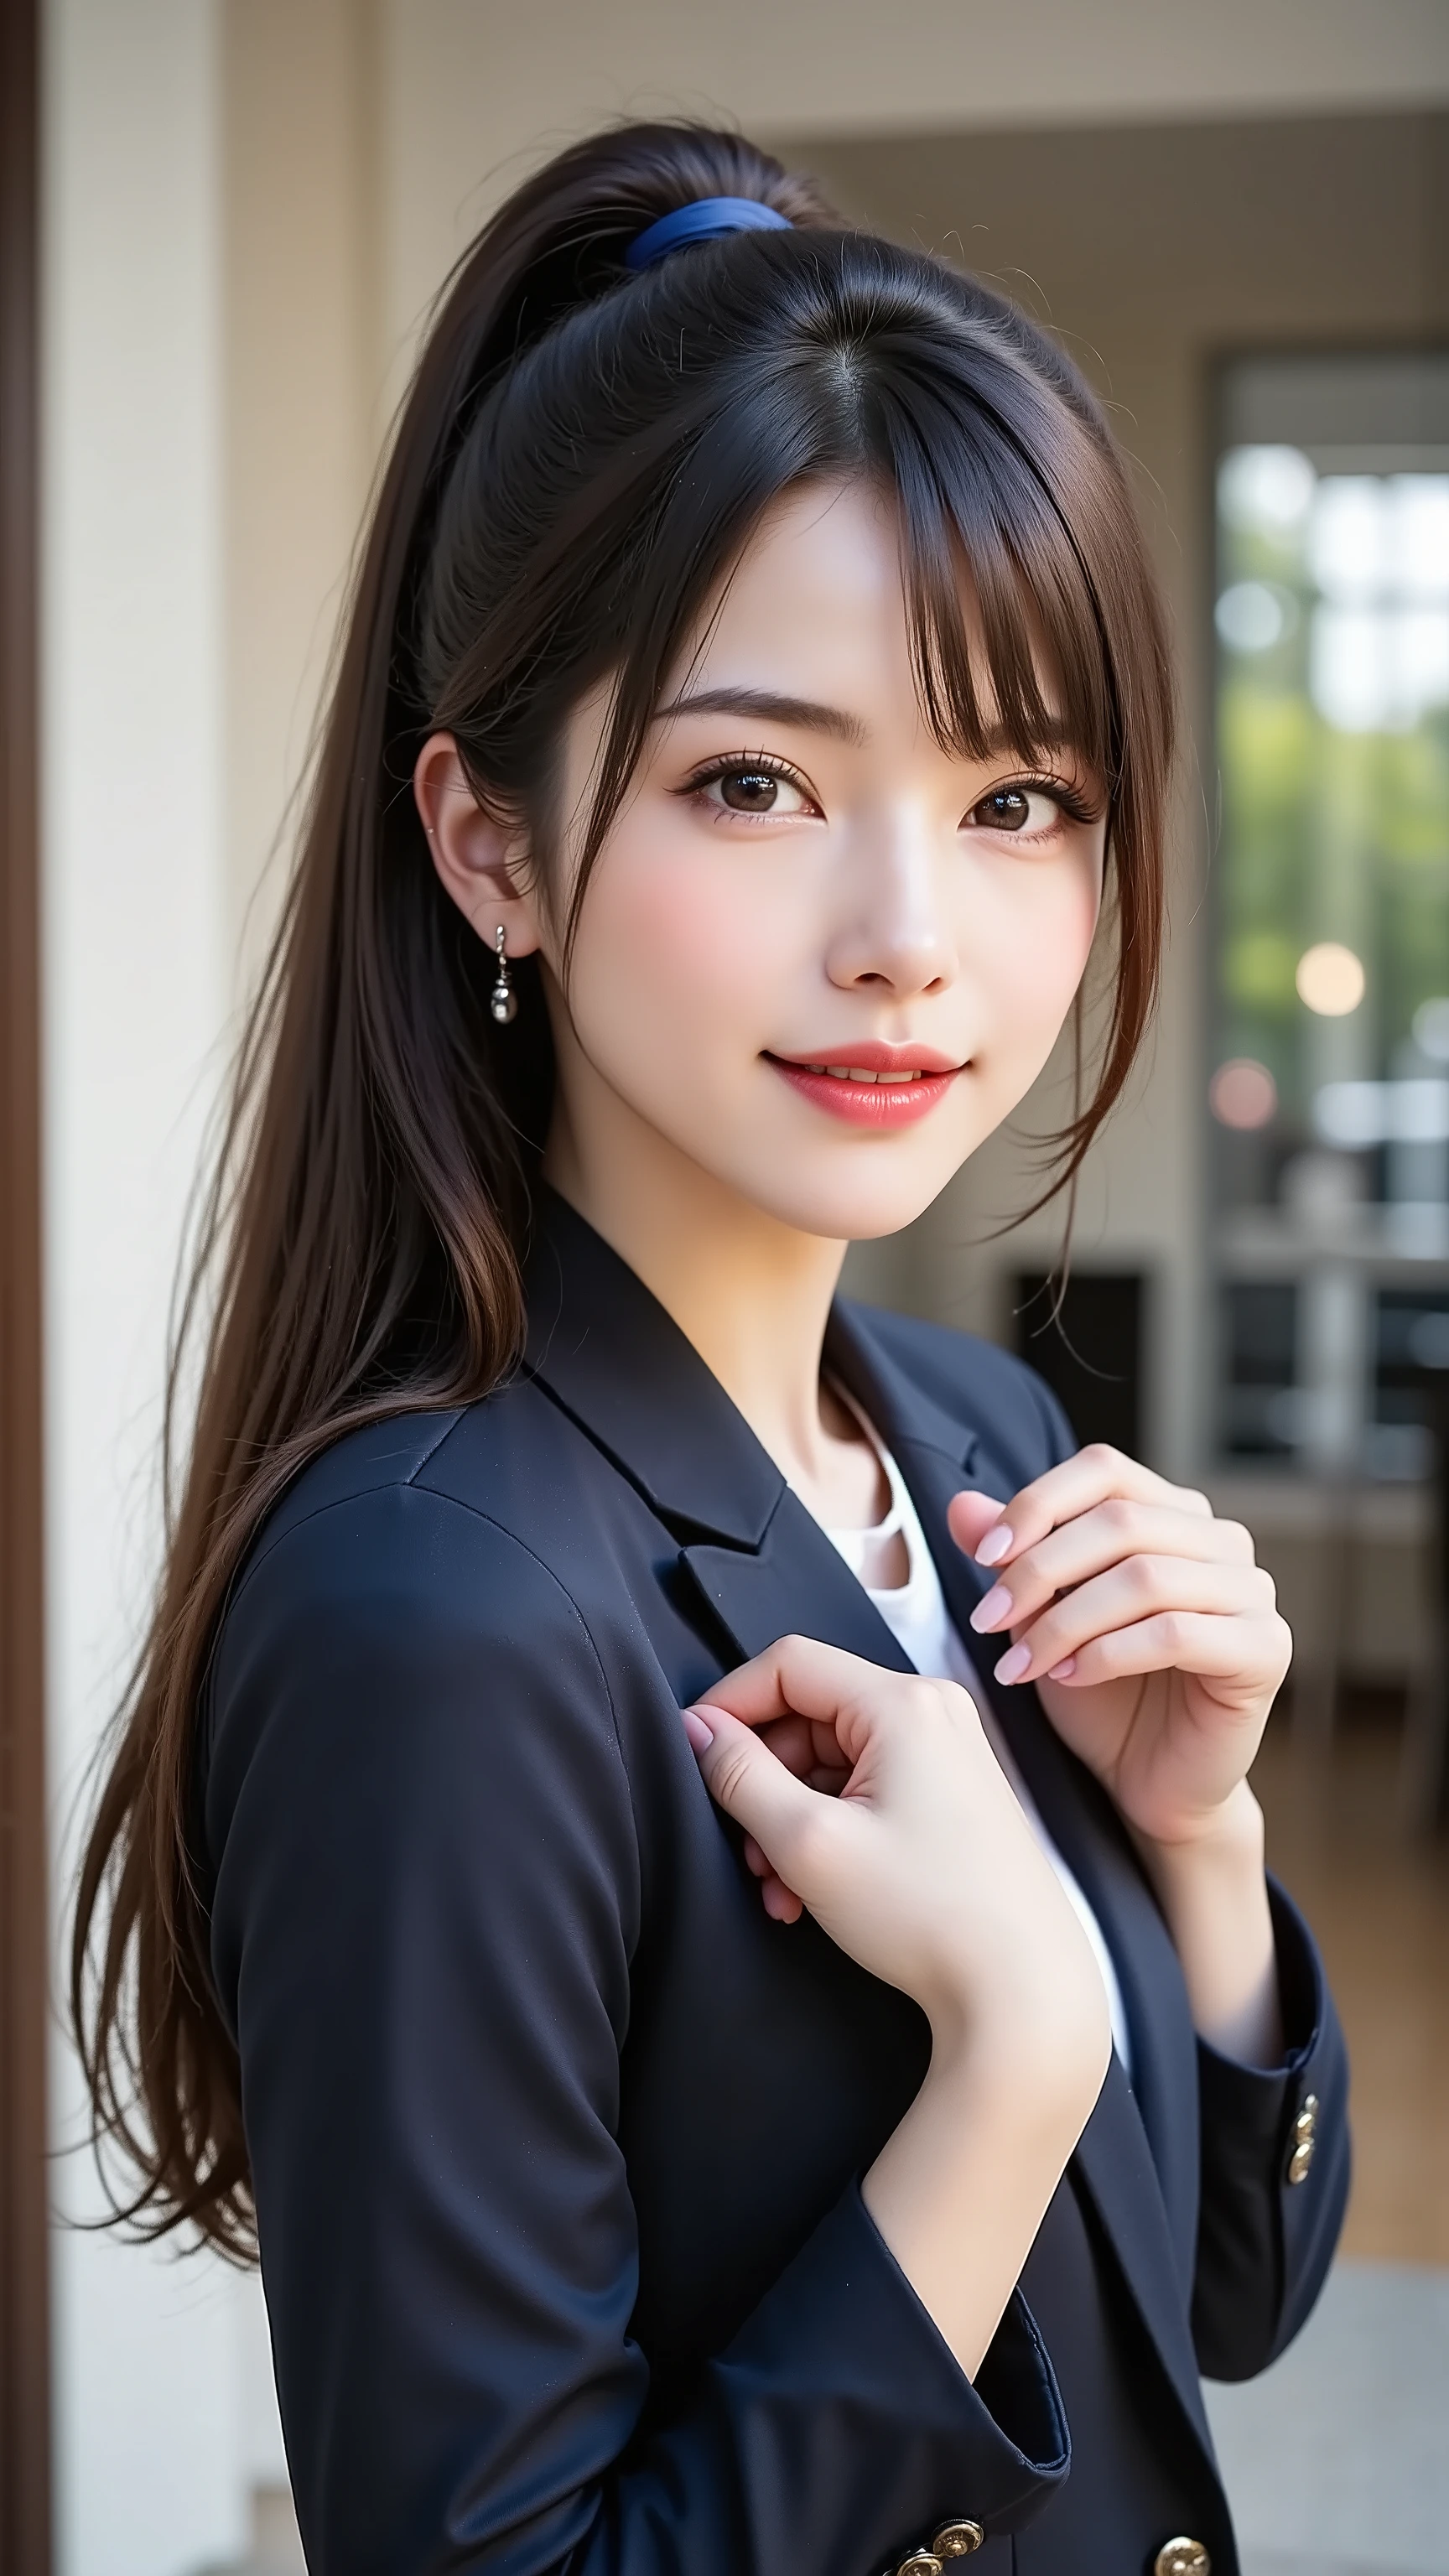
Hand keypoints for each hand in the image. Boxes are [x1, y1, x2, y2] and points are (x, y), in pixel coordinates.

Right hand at [684, 1638, 1112, 2379]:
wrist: (1031, 2012)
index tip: (687, 1763)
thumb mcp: (810, 1843)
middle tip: (734, 1846)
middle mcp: (942, 1722)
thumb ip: (739, 1777)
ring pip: (839, 1766)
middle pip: (811, 1713)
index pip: (786, 1660)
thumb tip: (698, 1733)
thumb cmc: (926, 1923)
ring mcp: (959, 1773)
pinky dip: (830, 1839)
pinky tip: (804, 1899)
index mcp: (907, 1704)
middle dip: (757, 1777)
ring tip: (769, 1887)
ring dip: (789, 1817)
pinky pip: (874, 1801)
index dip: (722, 1704)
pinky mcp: (966, 1823)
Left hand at [949, 1446, 1290, 1852]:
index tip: (984, 1555)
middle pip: (1120, 1521)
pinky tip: (1070, 1677)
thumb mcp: (1041, 1618)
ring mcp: (1253, 1592)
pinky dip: (1108, 1653)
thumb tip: (963, 1506)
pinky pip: (1177, 1633)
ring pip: (1145, 1576)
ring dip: (1066, 1621)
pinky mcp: (1266, 1649)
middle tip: (988, 1620)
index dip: (1039, 1503)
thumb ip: (1011, 1557)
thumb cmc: (1101, 1695)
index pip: (1104, 1470)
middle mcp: (1222, 1541)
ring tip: (1022, 1664)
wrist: (1149, 1782)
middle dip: (1039, 1570)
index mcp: (1173, 1513)